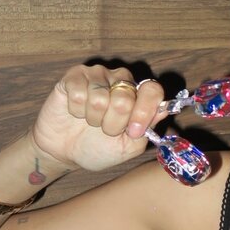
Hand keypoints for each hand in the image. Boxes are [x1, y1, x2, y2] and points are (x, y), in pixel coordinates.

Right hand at [31, 65, 168, 171]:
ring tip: (89, 121)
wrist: (65, 153)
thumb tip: (163, 108)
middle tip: (105, 130)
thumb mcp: (129, 146)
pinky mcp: (74, 77)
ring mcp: (97, 75)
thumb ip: (147, 128)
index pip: (152, 90)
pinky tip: (76, 113)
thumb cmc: (99, 148)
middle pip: (125, 98)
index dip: (144, 111)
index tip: (133, 131)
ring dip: (93, 119)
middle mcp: (120, 80)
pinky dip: (76, 111)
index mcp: (138, 95)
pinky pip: (78, 93)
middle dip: (113, 123)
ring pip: (100, 97)